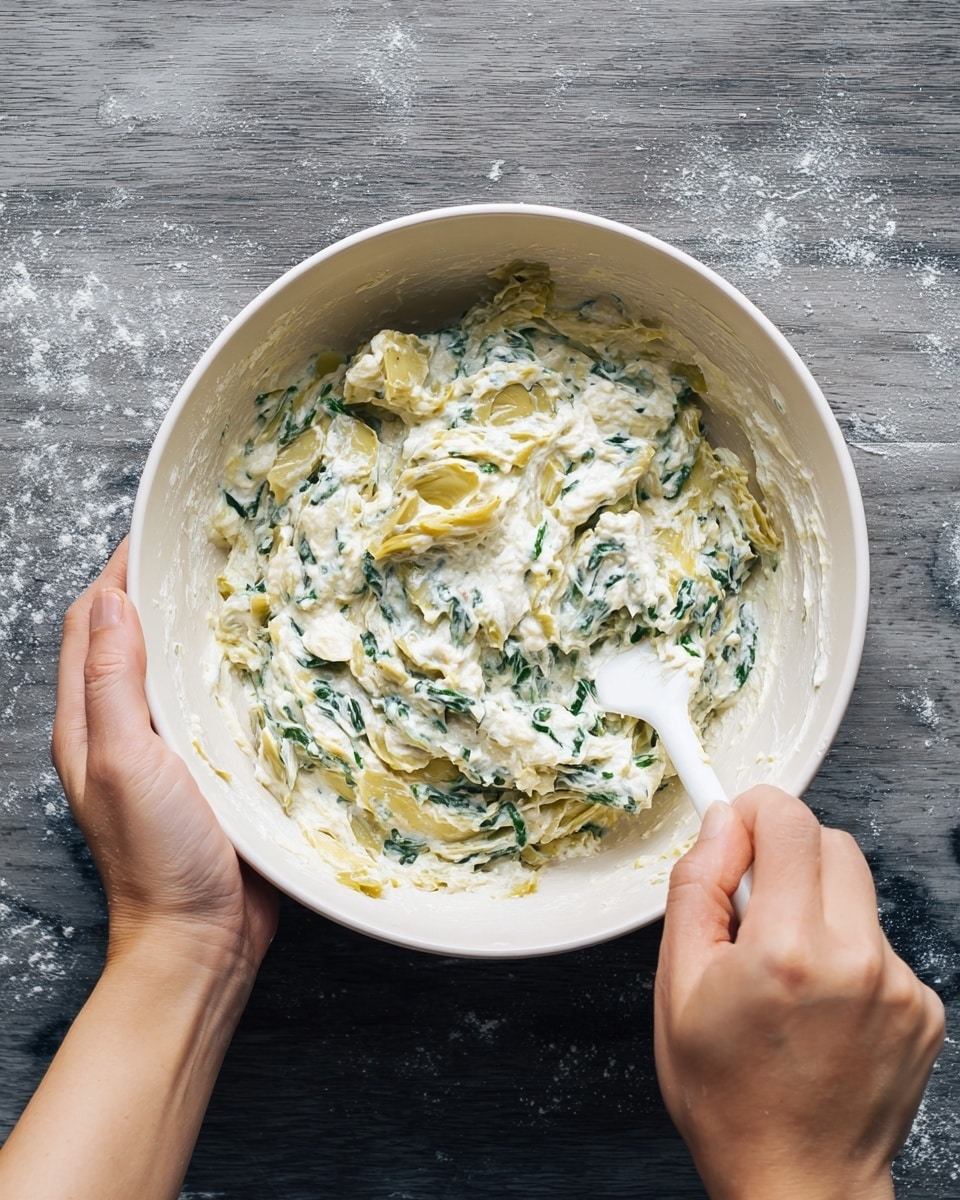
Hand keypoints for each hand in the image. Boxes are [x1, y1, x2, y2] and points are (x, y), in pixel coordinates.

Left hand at [52, 539, 277, 976]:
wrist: (201, 938)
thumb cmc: (157, 856)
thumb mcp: (123, 761)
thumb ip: (112, 682)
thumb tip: (108, 598)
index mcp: (89, 721)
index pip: (91, 623)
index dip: (117, 571)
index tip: (156, 528)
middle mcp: (124, 727)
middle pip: (131, 637)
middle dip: (158, 586)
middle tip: (207, 547)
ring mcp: (169, 748)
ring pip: (176, 666)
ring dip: (197, 624)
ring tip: (239, 585)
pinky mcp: (212, 767)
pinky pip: (216, 702)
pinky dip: (230, 669)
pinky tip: (265, 654)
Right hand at [654, 786, 944, 1199]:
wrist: (796, 1182)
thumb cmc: (727, 1097)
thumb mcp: (676, 987)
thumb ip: (697, 889)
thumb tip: (721, 825)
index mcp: (788, 951)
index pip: (789, 821)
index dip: (754, 810)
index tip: (735, 824)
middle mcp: (857, 959)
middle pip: (831, 842)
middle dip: (787, 854)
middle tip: (753, 905)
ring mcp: (900, 985)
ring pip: (856, 891)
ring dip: (817, 905)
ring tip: (787, 968)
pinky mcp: (923, 1007)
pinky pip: (880, 940)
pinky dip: (848, 951)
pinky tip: (821, 1002)